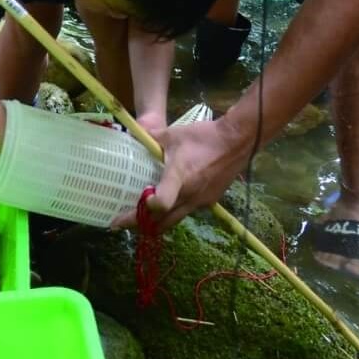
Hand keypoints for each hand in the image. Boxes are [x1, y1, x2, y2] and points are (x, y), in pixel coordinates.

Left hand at [132, 117, 248, 232]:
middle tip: (121, 223)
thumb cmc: (203, 136)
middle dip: (140, 224)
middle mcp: (190, 194)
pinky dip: (174, 213)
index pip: (161, 203)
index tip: (130, 208)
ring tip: (141, 220)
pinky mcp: (210, 201)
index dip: (144, 209)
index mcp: (179, 176)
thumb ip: (151, 138)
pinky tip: (168, 206)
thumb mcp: (172, 133)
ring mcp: (201, 201)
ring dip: (157, 223)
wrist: (237, 141)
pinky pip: (187, 212)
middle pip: (162, 220)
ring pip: (175, 219)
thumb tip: (133, 134)